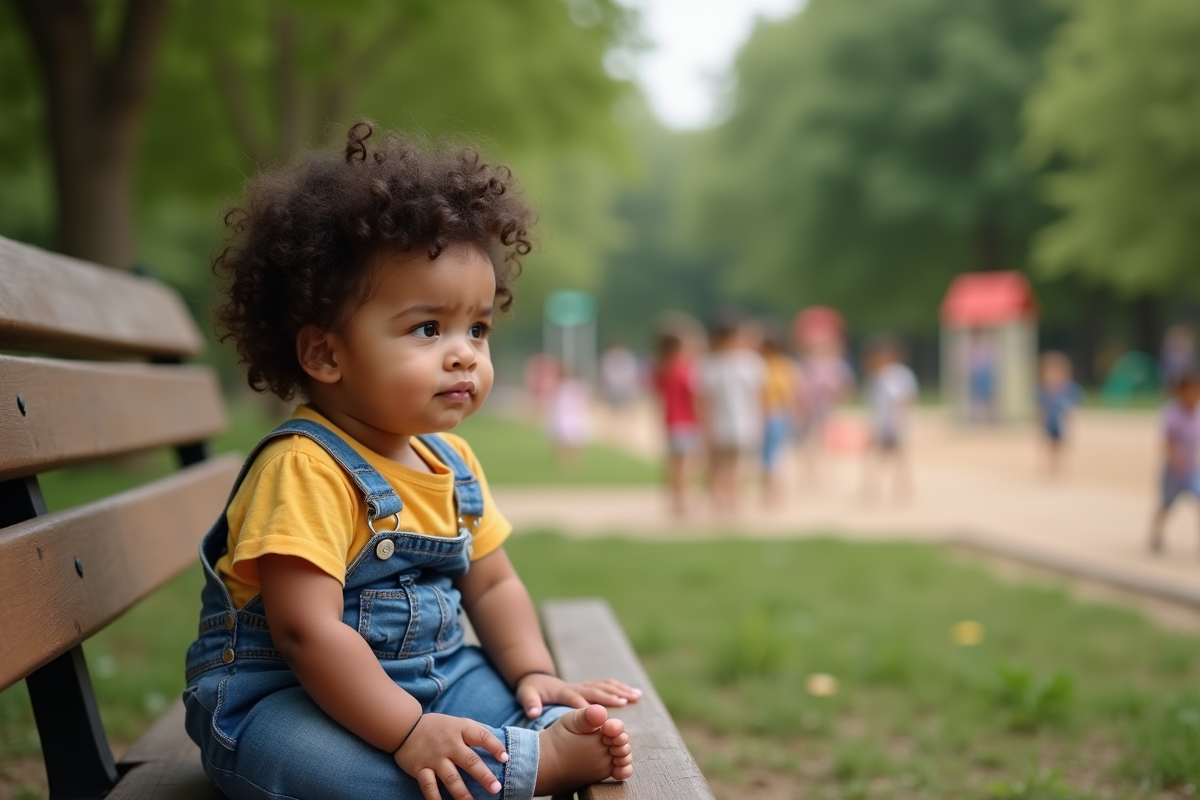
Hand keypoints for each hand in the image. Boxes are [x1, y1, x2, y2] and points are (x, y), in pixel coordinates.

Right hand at [394, 714, 508, 799]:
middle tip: (496, 788)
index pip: (481, 736)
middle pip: (469, 761)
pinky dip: (436, 799)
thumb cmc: (439, 727)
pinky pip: (429, 787)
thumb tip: (499, 749)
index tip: (505, 758)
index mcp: (460, 730)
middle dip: (484, 776)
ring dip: (463, 794)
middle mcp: (449, 744)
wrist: (405, 725)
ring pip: (451, 778)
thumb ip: (475, 734)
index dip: (495, 746)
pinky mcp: (420, 769)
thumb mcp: (458, 723)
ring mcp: (434, 758)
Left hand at [515, 673, 641, 718]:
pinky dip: (620, 687)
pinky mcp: (586, 685)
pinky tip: (633, 692)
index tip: (601, 716)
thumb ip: (529, 703)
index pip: (577, 700)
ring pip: (605, 686)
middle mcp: (576, 687)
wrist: (534, 676)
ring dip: (621, 690)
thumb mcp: (525, 694)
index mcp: (563, 692)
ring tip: (637, 695)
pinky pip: (606, 684)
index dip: (588, 707)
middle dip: (612, 696)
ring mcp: (583, 685)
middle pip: (596, 690)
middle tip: (628, 701)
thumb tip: (532, 713)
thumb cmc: (530, 689)